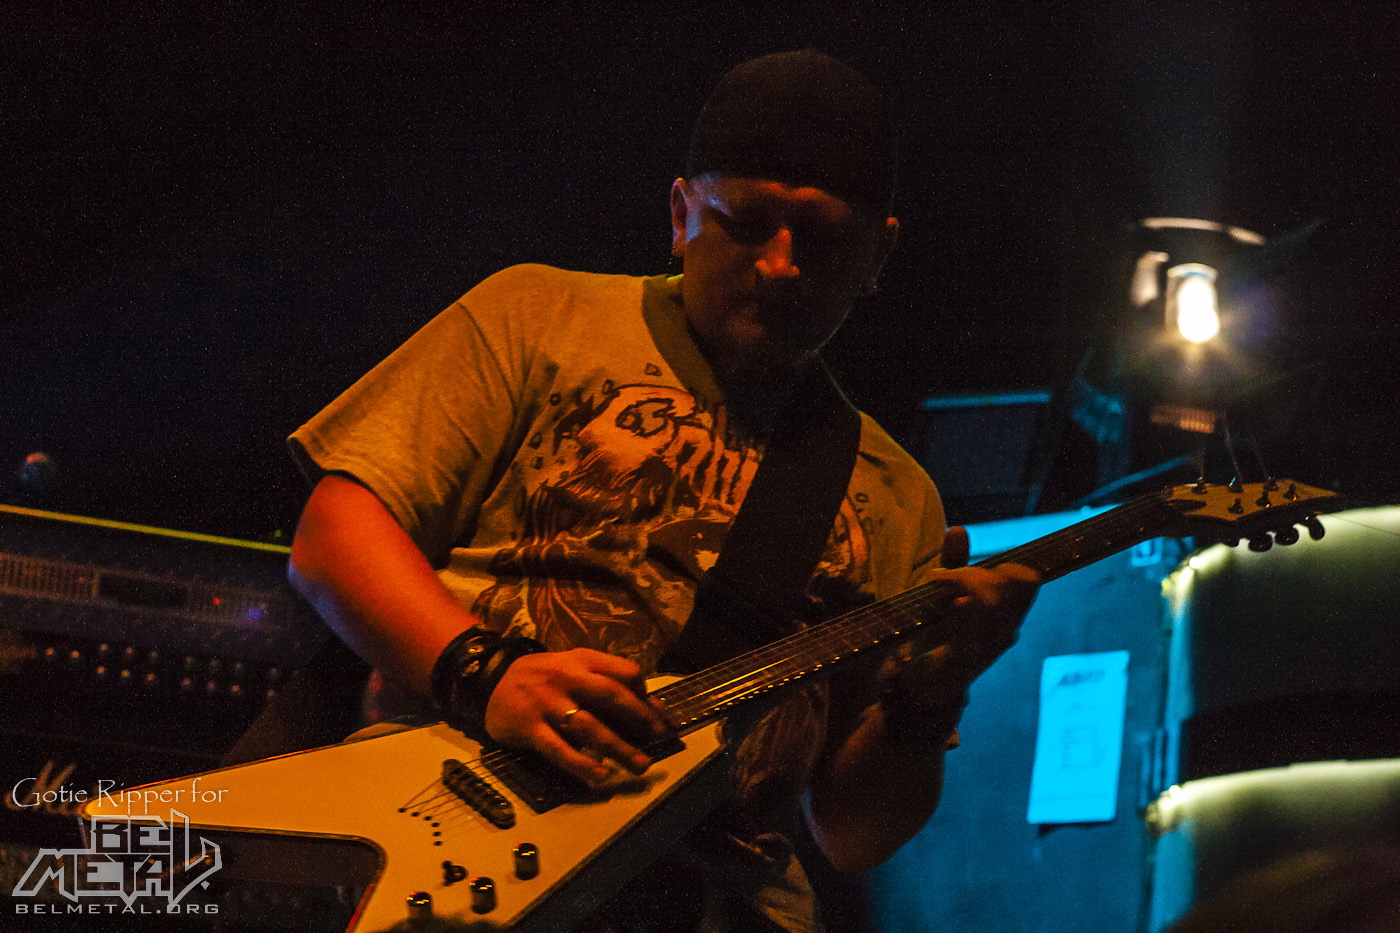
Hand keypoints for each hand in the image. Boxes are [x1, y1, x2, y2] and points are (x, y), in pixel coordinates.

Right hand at [482, 648, 672, 784]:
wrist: (488, 680)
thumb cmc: (541, 677)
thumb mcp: (571, 666)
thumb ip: (603, 680)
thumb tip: (646, 706)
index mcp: (582, 660)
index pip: (623, 671)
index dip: (646, 693)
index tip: (659, 714)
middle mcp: (567, 678)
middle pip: (611, 695)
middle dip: (640, 717)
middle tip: (659, 737)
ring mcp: (547, 703)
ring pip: (589, 726)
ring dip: (618, 747)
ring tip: (640, 764)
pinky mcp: (529, 727)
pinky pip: (559, 749)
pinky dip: (581, 763)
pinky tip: (600, 775)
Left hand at [889, 526, 1039, 704]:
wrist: (918, 683)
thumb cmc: (937, 635)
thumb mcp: (944, 595)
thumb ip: (954, 564)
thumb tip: (958, 529)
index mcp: (1005, 615)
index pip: (1027, 582)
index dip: (1010, 566)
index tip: (984, 567)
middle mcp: (1002, 632)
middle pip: (1005, 587)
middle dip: (974, 573)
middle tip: (941, 576)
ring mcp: (985, 649)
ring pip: (989, 604)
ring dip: (962, 584)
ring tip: (936, 584)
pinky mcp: (961, 664)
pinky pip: (970, 633)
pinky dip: (964, 612)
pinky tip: (954, 603)